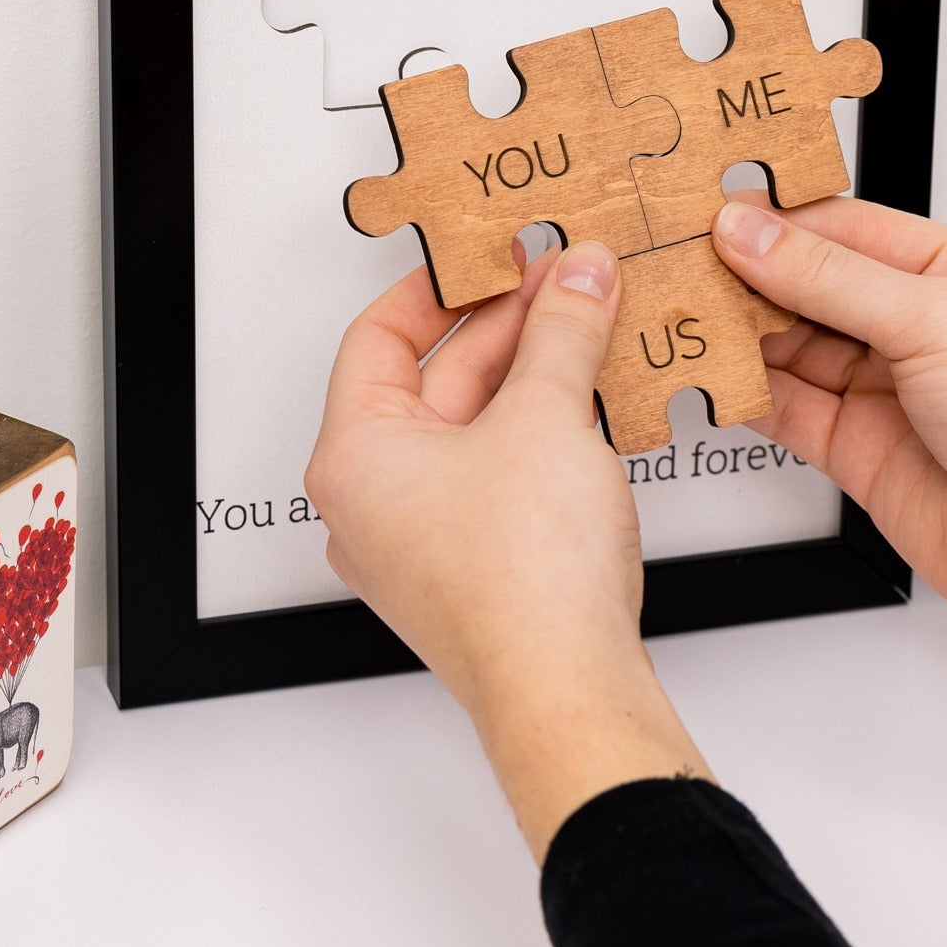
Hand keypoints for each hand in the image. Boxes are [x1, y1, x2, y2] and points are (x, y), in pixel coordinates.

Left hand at [308, 241, 709, 856]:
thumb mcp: (545, 415)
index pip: (378, 337)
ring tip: (588, 329)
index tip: (492, 256)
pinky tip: (592, 402)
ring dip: (531, 376)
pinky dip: (540, 432)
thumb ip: (563, 330)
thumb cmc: (521, 581)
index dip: (440, 286)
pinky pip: (498, 477)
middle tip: (564, 281)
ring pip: (473, 430)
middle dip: (507, 326)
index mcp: (353, 455)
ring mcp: (420, 543)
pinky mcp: (471, 574)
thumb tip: (575, 277)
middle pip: (434, 381)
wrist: (565, 690)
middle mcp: (371, 502)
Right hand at [713, 196, 946, 780]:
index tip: (711, 212)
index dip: (777, 220)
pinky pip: (787, 409)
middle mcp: (919, 327)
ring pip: (791, 346)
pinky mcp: (860, 452)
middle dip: (746, 274)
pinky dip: (744, 392)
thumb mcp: (935, 319)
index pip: (845, 228)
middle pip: (810, 285)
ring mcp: (887, 391)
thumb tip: (750, 232)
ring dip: (738, 332)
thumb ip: (830, 278)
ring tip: (676, 312)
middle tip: (676, 260)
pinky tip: (709, 373)